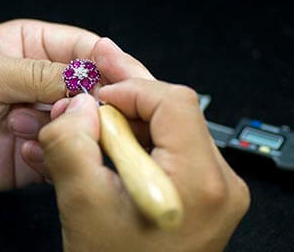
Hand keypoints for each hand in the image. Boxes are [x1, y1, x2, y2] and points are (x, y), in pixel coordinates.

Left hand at [0, 19, 152, 195]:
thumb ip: (38, 73)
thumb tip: (89, 76)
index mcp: (29, 46)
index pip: (83, 48)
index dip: (110, 60)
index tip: (128, 77)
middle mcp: (38, 82)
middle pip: (89, 89)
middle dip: (93, 101)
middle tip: (90, 113)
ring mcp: (35, 119)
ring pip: (78, 124)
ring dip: (64, 129)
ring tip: (24, 128)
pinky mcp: (28, 156)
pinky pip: (58, 157)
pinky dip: (50, 157)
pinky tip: (21, 152)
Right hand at [38, 80, 249, 251]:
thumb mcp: (81, 204)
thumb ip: (71, 143)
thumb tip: (77, 105)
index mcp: (199, 181)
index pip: (174, 101)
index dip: (131, 89)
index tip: (97, 99)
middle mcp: (222, 184)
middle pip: (175, 113)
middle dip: (127, 108)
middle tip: (91, 105)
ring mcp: (219, 192)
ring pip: (173, 131)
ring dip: (130, 127)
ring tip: (94, 138)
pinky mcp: (208, 198)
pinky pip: (175, 153)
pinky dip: (141, 146)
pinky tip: (110, 154)